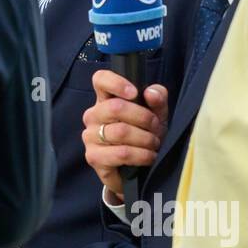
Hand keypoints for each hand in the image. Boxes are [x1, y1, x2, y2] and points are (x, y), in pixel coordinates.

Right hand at [82, 70, 167, 198]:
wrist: (138, 167)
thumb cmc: (144, 134)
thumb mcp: (156, 114)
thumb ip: (157, 99)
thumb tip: (151, 93)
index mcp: (105, 99)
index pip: (100, 79)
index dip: (116, 82)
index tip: (134, 92)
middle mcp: (93, 115)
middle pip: (115, 107)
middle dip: (144, 118)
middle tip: (156, 128)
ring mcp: (90, 136)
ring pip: (120, 132)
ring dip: (145, 139)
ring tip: (154, 144)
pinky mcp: (93, 157)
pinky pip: (120, 153)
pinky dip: (141, 155)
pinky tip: (148, 157)